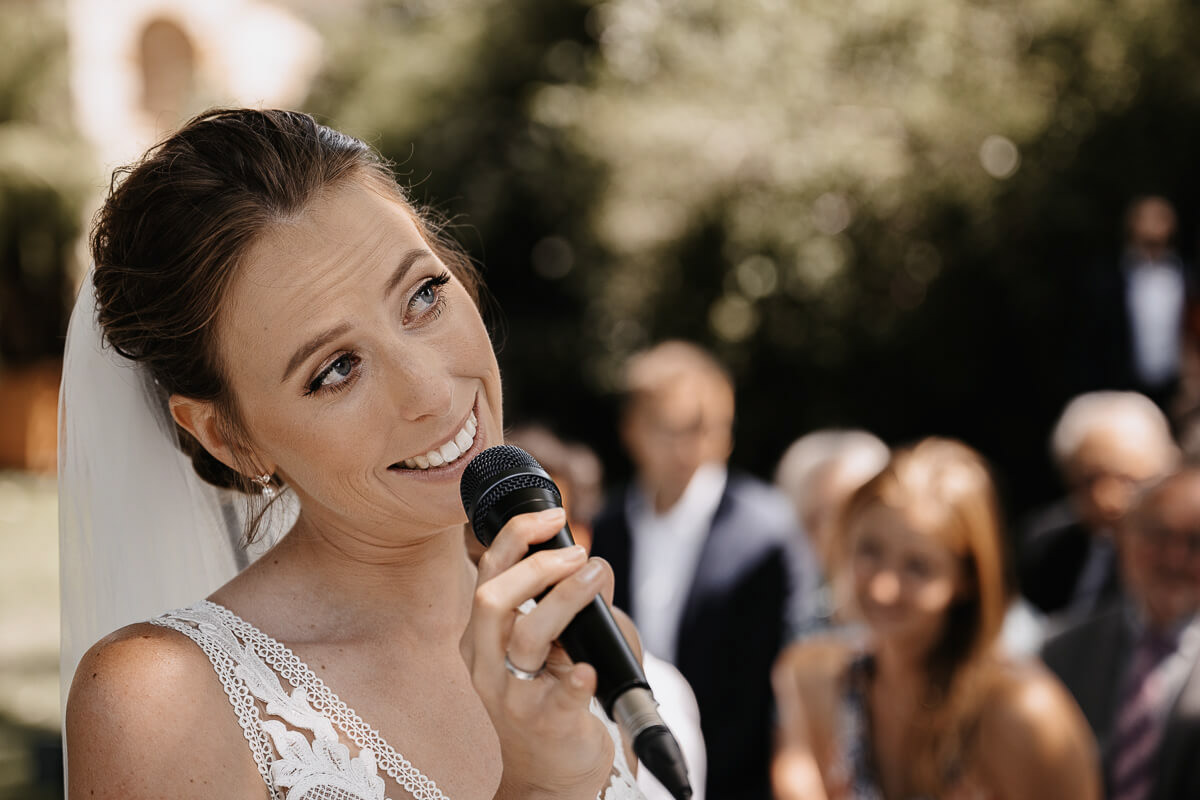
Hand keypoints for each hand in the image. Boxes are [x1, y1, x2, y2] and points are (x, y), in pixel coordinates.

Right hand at [460, 507, 615, 799]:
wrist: (550, 775)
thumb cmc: (552, 701)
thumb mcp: (555, 647)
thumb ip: (572, 605)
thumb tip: (598, 566)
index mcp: (481, 639)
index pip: (487, 574)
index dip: (516, 537)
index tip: (552, 513)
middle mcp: (485, 665)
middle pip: (493, 599)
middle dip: (537, 565)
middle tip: (578, 553)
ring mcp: (511, 697)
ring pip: (525, 637)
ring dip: (565, 599)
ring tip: (596, 577)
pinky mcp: (544, 726)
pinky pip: (557, 698)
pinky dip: (575, 679)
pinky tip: (589, 668)